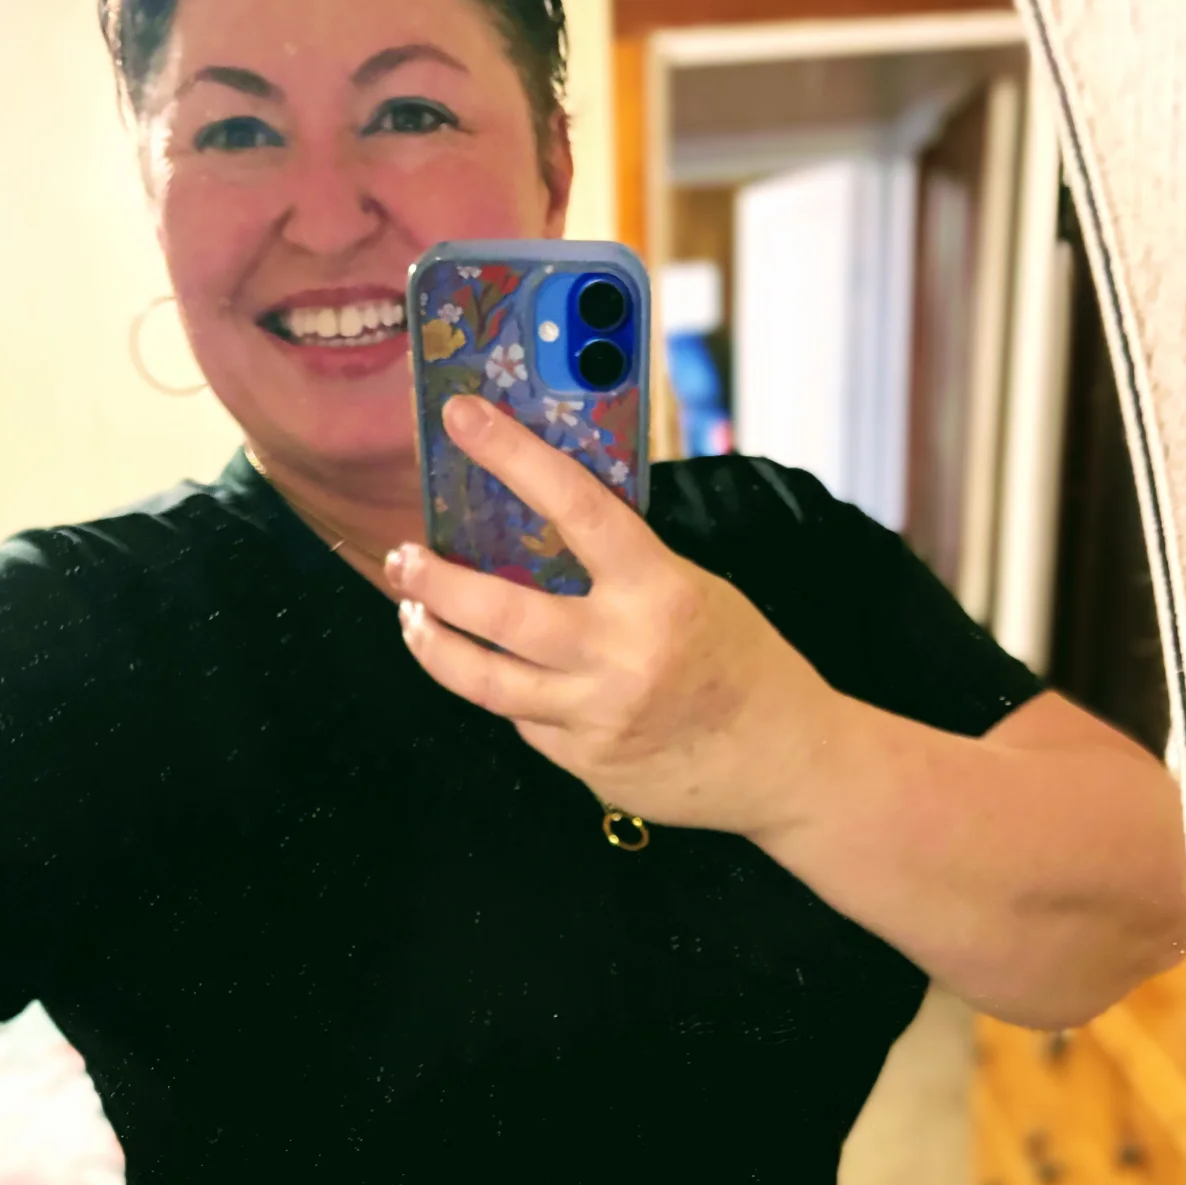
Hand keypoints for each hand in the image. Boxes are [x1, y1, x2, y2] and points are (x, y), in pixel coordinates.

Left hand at [386, 393, 836, 838]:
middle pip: (500, 614)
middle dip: (436, 583)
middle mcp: (622, 654)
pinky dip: (508, 697)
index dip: (511, 455)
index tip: (463, 419)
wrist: (783, 761)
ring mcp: (599, 717)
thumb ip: (624, 568)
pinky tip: (505, 680)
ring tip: (414, 618)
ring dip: (436, 646)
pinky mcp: (587, 764)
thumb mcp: (695, 591)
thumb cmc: (742, 663)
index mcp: (659, 591)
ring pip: (487, 684)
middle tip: (402, 559)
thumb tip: (542, 526)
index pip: (574, 506)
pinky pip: (525, 724)